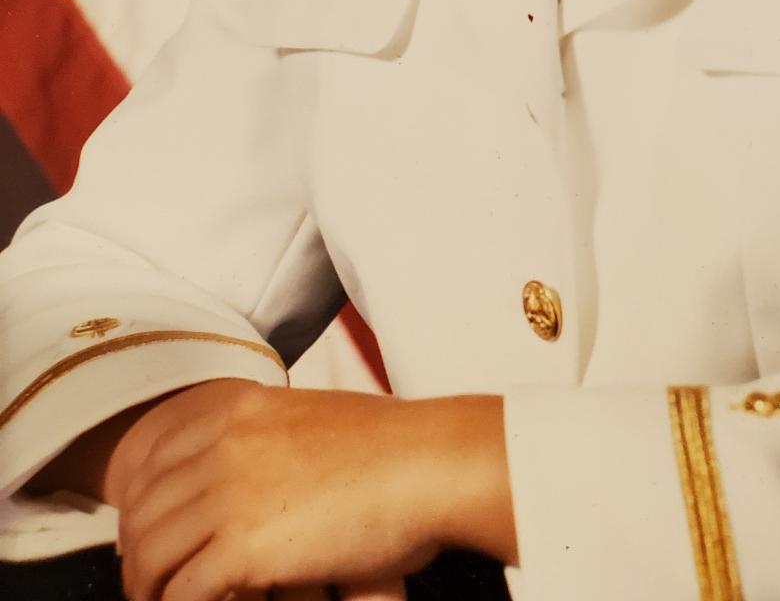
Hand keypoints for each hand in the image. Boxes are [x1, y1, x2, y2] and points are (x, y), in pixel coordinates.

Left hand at [107, 379, 514, 600]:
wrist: (429, 464)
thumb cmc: (393, 448)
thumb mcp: (314, 419)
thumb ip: (269, 438)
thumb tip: (249, 472)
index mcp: (240, 410)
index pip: (155, 458)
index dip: (140, 502)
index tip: (144, 531)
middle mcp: (224, 445)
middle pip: (145, 508)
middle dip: (137, 550)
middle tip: (146, 580)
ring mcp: (229, 494)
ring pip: (152, 552)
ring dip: (149, 586)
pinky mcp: (243, 546)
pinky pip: (182, 590)